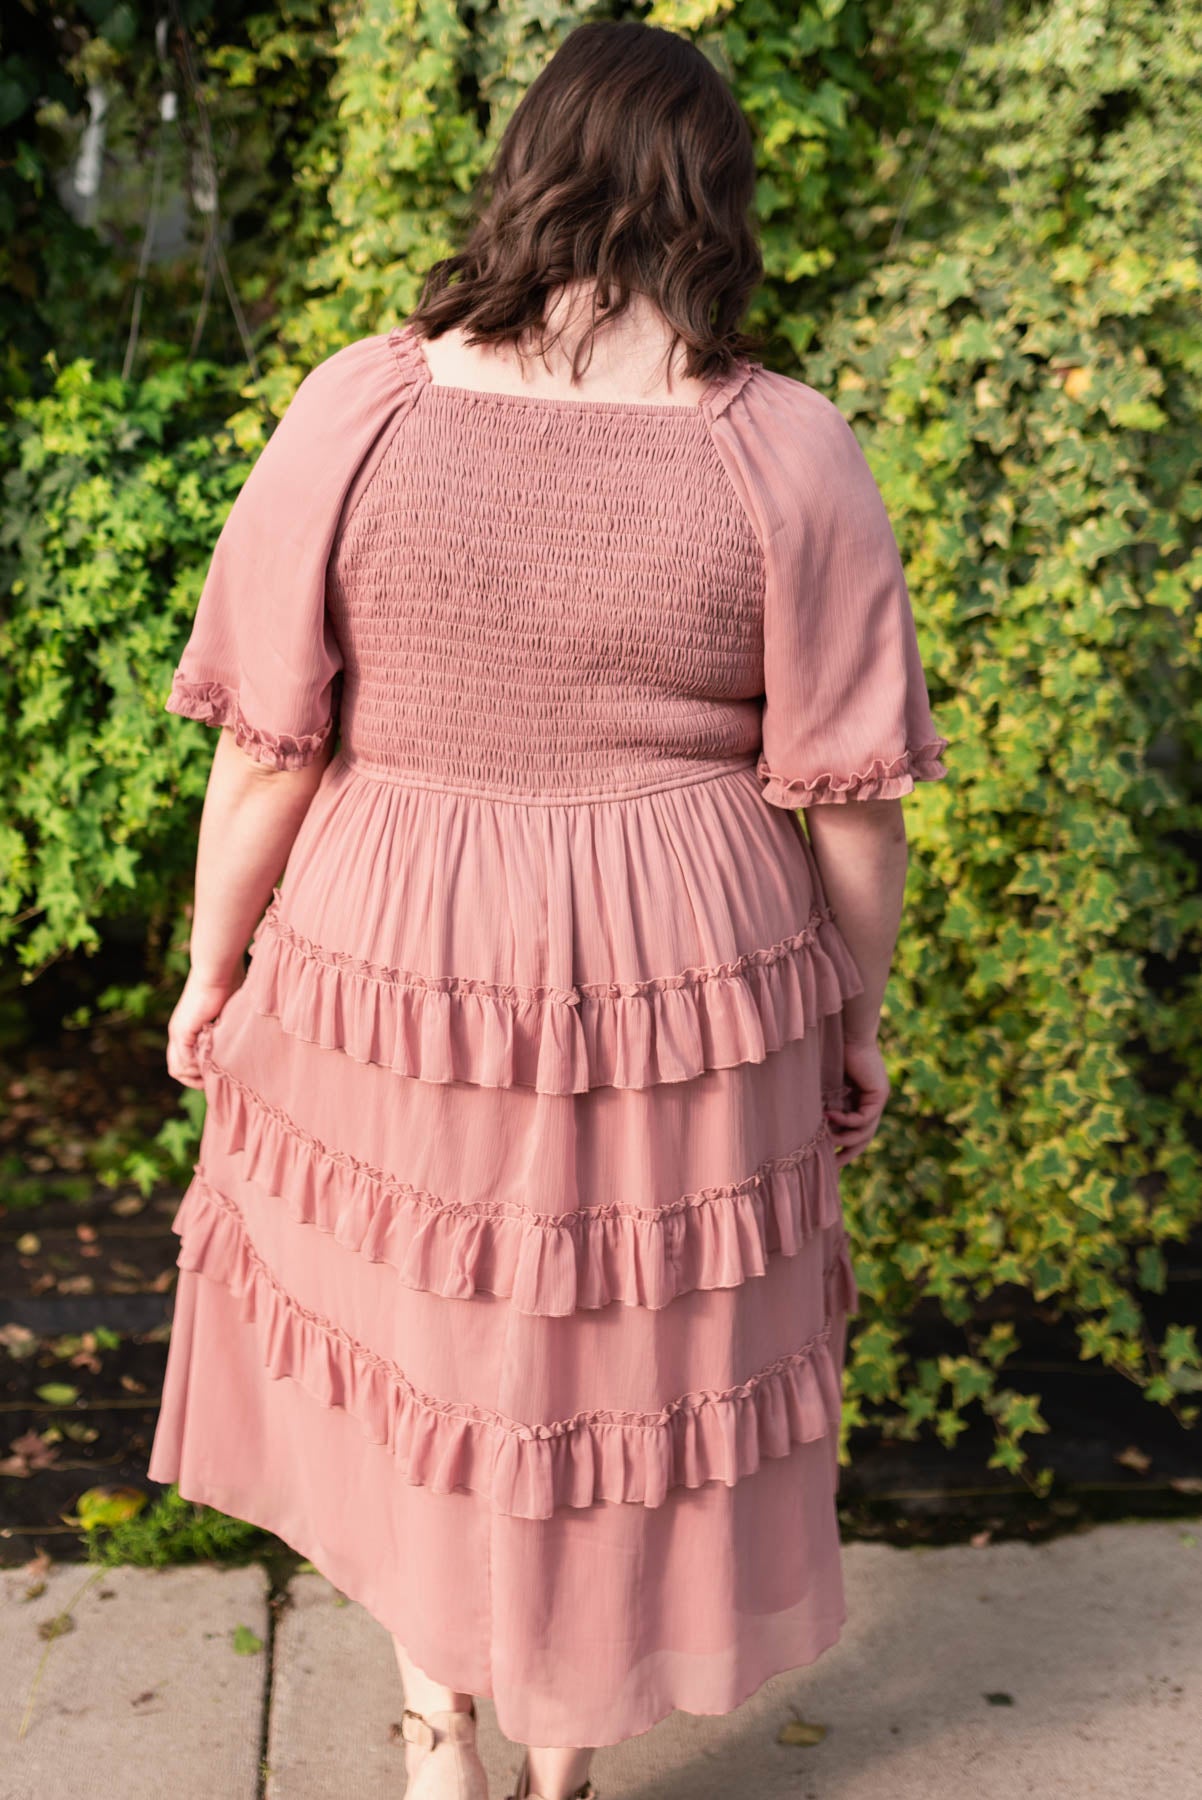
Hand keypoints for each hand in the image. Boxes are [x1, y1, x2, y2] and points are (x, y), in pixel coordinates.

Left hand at [166, 968, 241, 1088]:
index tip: (216, 1076)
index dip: (197, 1074)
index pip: (183, 1061)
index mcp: (186, 1029)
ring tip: (214, 1072)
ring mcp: (178, 1033)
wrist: (217, 971)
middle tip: (213, 1082)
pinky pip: (184, 1062)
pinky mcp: (182, 1031)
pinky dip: (197, 1067)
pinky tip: (212, 1063)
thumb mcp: (227, 1014)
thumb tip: (240, 1043)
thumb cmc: (227, 985)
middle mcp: (178, 1033)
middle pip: (176, 1070)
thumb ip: (227, 1029)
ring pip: (178, 1069)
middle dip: (194, 1080)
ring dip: (196, 1076)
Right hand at [825, 1034, 890, 1163]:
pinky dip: (846, 1120)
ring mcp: (878, 1099)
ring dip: (845, 1137)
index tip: (831, 1161)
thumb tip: (810, 1126)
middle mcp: (872, 1102)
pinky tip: (829, 1115)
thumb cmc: (831, 1052)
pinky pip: (863, 1118)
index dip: (845, 1148)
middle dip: (849, 1153)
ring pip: (866, 1132)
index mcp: (860, 1101)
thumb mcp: (825, 1086)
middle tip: (834, 1166)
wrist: (847, 1031)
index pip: (857, 1132)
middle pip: (865, 1138)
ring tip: (827, 1137)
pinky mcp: (879, 1094)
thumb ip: (824, 1104)